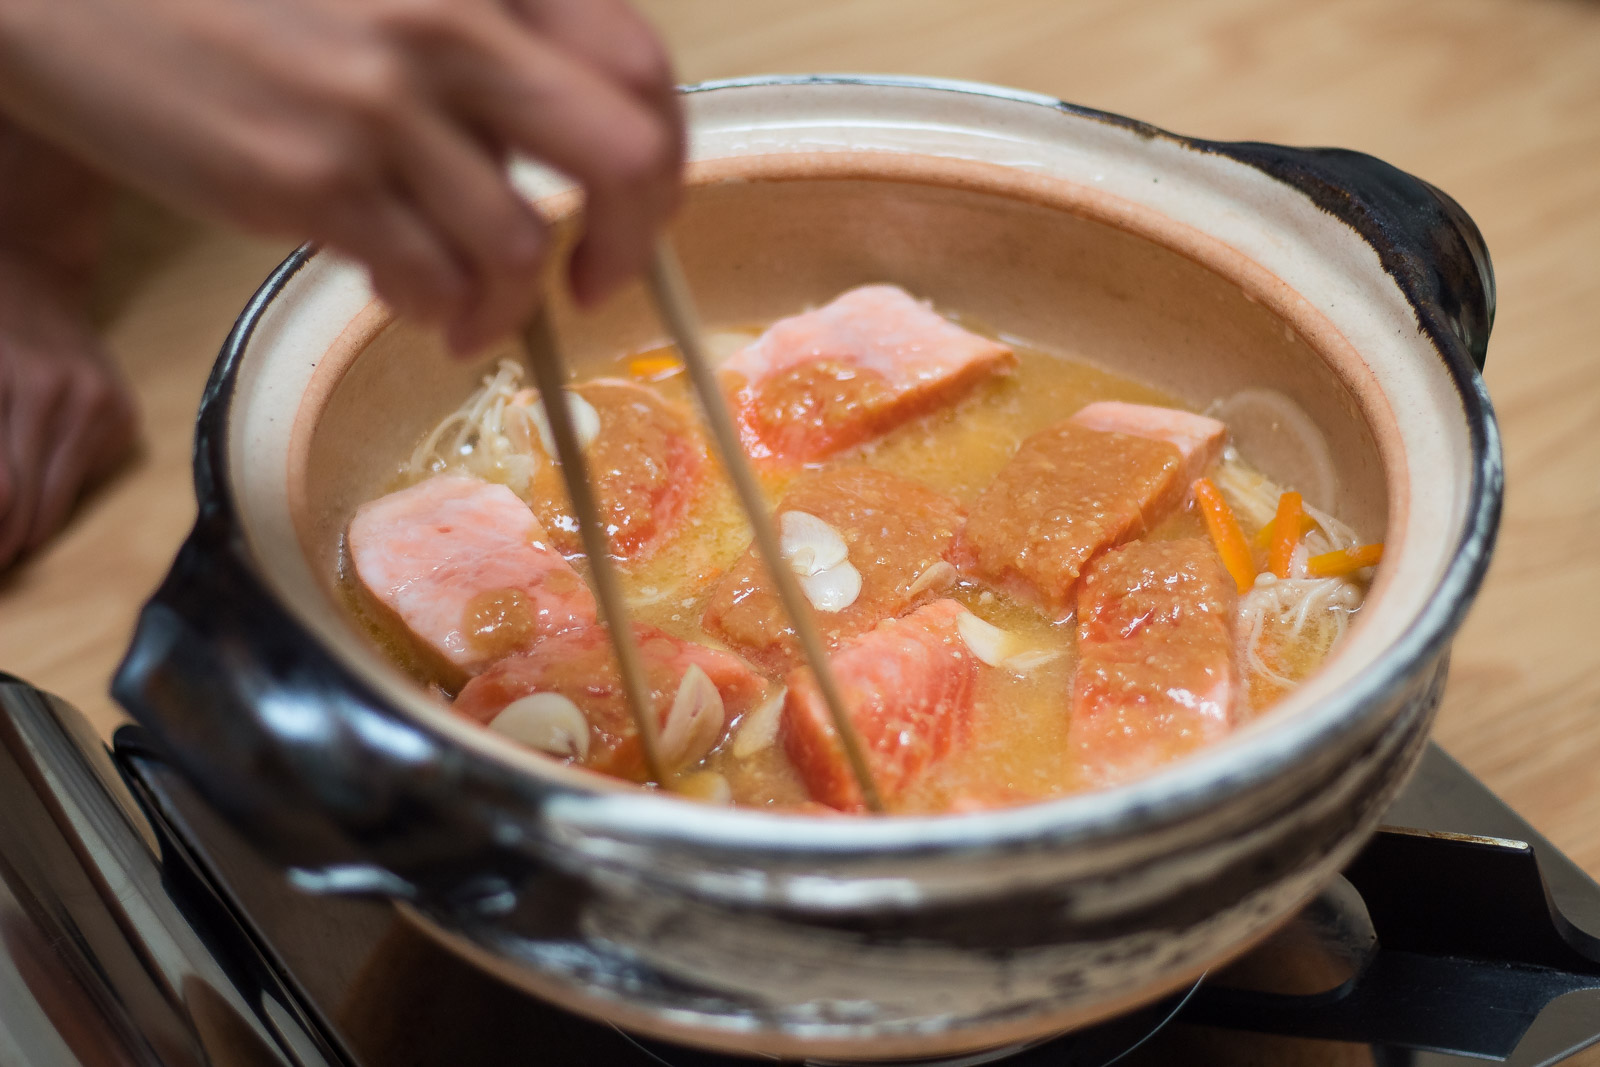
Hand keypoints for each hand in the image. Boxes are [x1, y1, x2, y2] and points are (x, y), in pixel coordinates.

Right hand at [0, 0, 684, 354]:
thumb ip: (485, 38)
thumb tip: (566, 145)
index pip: (640, 70)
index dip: (662, 162)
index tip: (632, 211)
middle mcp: (452, 19)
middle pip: (624, 159)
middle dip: (628, 246)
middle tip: (592, 284)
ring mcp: (382, 102)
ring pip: (516, 247)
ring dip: (504, 303)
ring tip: (465, 315)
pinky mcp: (310, 178)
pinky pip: (428, 281)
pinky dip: (434, 310)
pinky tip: (407, 300)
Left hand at [0, 254, 138, 569]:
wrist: (31, 274)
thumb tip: (0, 505)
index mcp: (19, 381)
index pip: (2, 487)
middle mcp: (67, 394)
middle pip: (31, 503)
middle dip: (3, 542)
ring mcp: (104, 405)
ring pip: (58, 500)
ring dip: (25, 530)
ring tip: (6, 547)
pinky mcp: (124, 416)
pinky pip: (83, 478)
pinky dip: (53, 494)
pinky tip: (32, 491)